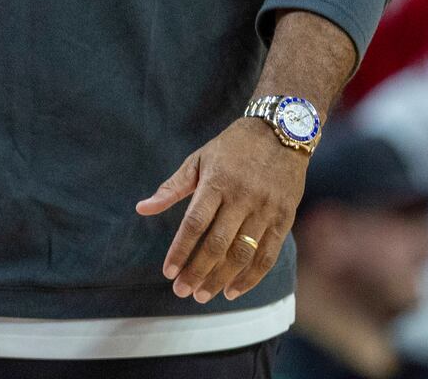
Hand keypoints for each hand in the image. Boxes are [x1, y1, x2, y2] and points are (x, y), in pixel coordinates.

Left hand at [135, 118, 308, 302]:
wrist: (281, 131)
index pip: (194, 223)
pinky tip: (234, 290)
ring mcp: (266, 209)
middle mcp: (242, 198)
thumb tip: (141, 209)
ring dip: (221, 279)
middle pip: (217, 244)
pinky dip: (251, 277)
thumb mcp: (199, 159)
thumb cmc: (232, 148)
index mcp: (217, 182)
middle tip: (182, 291)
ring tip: (203, 295)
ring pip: (242, 254)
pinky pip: (268, 255)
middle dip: (198, 272)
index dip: (180, 250)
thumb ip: (172, 187)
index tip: (168, 272)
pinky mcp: (285, 218)